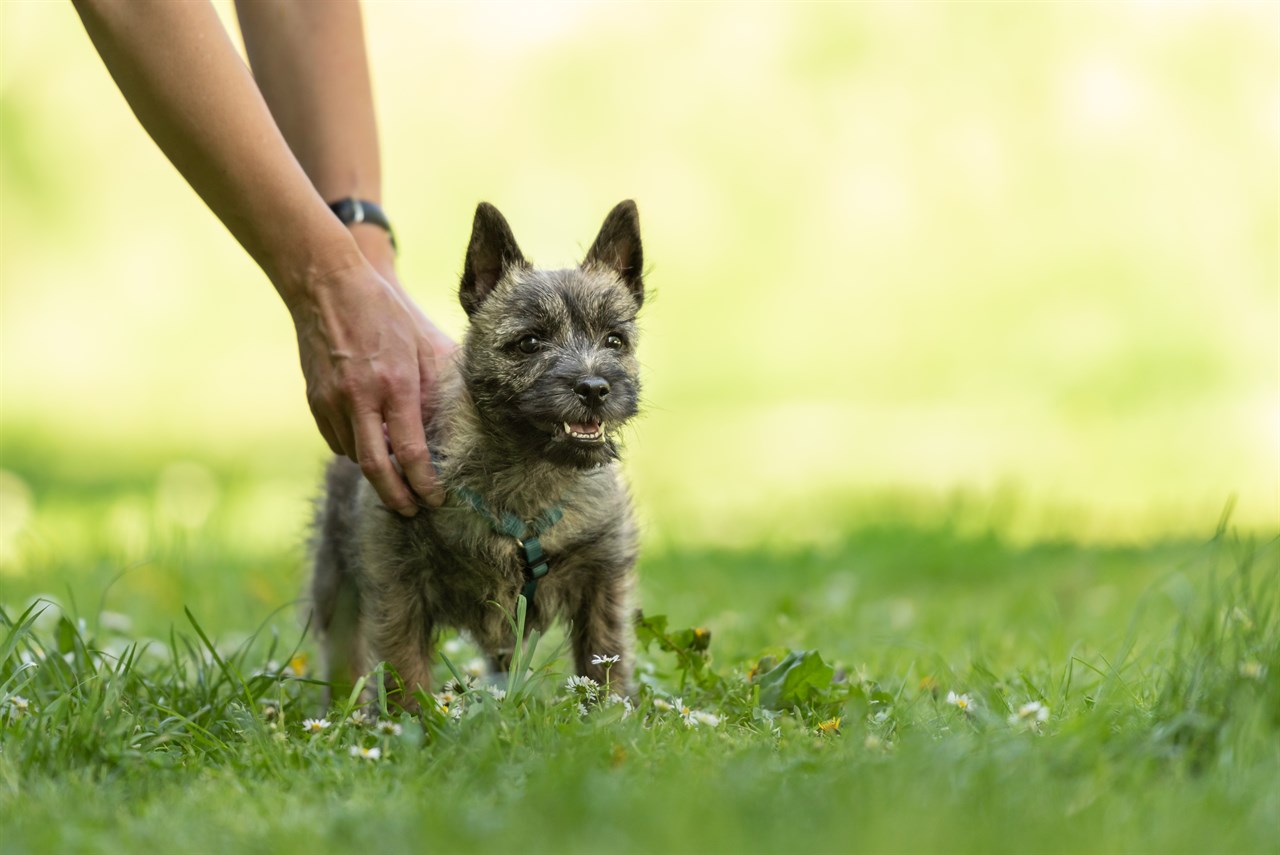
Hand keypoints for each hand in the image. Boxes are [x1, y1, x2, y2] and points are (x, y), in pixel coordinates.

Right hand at [290, 254, 452, 513]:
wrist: (326, 284)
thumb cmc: (385, 311)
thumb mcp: (425, 343)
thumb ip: (440, 384)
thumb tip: (454, 423)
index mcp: (395, 385)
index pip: (411, 452)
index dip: (424, 483)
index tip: (436, 498)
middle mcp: (360, 399)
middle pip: (376, 469)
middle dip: (397, 498)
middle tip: (413, 510)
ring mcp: (332, 401)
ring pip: (355, 456)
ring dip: (377, 471)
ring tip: (397, 478)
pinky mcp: (315, 400)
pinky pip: (337, 440)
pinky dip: (355, 448)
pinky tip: (371, 444)